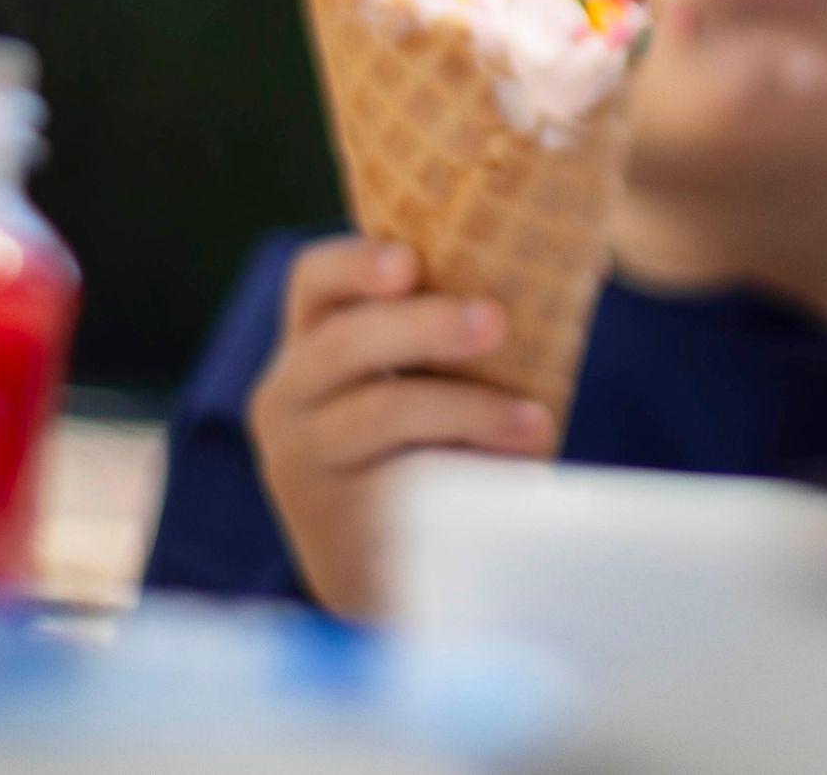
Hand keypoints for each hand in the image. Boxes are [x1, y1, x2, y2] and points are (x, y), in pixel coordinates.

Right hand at [249, 237, 555, 615]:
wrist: (381, 564)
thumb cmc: (420, 443)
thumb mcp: (414, 378)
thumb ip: (440, 334)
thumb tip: (538, 271)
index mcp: (310, 342)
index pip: (313, 280)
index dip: (356, 262)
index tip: (410, 261)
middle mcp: (287, 394)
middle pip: (345, 342)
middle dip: (425, 326)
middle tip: (496, 322)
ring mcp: (298, 458)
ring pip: (379, 411)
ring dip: (467, 408)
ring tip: (535, 421)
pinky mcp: (328, 516)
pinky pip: (394, 481)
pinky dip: (461, 467)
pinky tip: (513, 470)